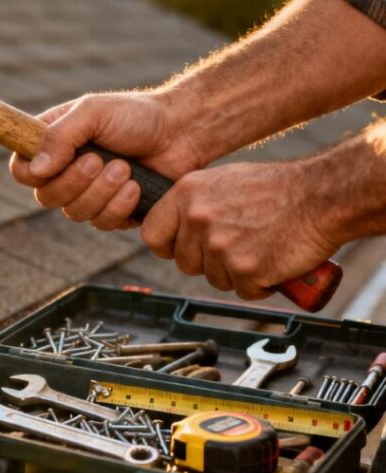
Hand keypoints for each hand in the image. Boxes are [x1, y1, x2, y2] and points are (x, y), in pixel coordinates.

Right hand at [10, 91, 205, 229]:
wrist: (182, 131)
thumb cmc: (136, 115)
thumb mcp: (93, 112)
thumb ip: (60, 136)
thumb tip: (37, 169)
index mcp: (53, 145)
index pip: (21, 170)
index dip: (31, 174)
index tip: (58, 162)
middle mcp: (66, 172)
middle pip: (46, 197)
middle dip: (75, 182)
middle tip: (100, 160)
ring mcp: (88, 194)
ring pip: (74, 213)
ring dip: (101, 192)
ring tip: (125, 169)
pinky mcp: (114, 212)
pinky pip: (102, 223)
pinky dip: (119, 206)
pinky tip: (136, 187)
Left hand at [140, 161, 340, 299]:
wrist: (321, 196)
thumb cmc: (276, 188)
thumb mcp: (221, 181)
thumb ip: (193, 204)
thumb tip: (173, 228)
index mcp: (186, 193)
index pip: (151, 234)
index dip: (167, 246)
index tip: (181, 248)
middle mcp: (197, 219)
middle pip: (184, 263)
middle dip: (207, 262)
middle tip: (235, 246)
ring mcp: (220, 246)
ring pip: (214, 279)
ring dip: (234, 273)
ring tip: (258, 247)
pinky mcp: (245, 269)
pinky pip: (243, 291)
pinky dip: (259, 284)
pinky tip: (271, 261)